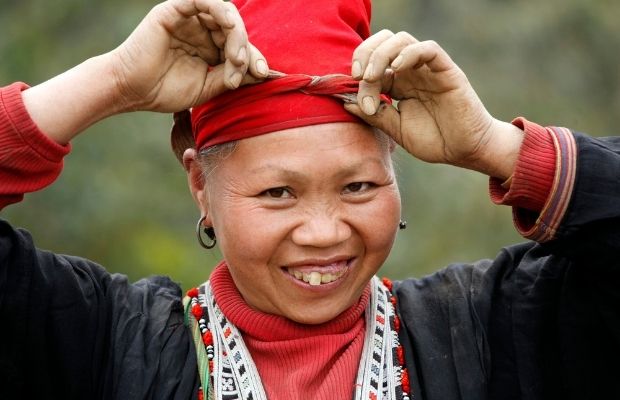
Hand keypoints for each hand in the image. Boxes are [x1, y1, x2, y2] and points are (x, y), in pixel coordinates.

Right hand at [23, 0, 268, 143]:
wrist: (132, 90)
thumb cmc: (166, 90)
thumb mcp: (209, 86)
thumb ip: (234, 76)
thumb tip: (263, 72)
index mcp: (209, 47)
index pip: (239, 46)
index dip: (255, 58)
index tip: (263, 74)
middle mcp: (201, 30)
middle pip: (236, 31)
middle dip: (248, 50)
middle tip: (249, 70)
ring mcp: (189, 18)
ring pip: (225, 15)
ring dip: (238, 36)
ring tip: (238, 60)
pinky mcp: (176, 9)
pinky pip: (204, 0)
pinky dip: (222, 12)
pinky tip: (231, 29)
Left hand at [345, 30, 522, 178]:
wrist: (465, 151)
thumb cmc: (434, 140)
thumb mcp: (396, 130)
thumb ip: (374, 115)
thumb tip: (345, 103)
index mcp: (397, 84)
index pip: (372, 65)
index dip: (357, 75)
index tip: (350, 96)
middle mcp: (411, 72)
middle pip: (383, 43)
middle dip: (365, 54)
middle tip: (357, 76)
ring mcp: (428, 69)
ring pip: (402, 40)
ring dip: (381, 54)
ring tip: (372, 77)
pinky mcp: (446, 71)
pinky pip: (428, 49)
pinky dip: (409, 53)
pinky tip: (397, 69)